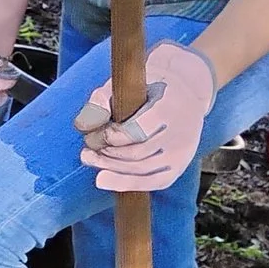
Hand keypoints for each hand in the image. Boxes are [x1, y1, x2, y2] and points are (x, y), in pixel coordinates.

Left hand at [76, 41, 217, 192]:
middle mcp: (181, 132)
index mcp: (169, 107)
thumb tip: (82, 127)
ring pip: (142, 170)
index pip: (136, 132)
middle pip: (136, 154)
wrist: (186, 91)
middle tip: (87, 148)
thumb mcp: (126, 84)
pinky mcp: (180, 165)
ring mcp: (183, 151)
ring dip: (110, 167)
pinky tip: (102, 180)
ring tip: (89, 158)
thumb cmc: (148, 87)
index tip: (93, 134)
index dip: (110, 137)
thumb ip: (101, 100)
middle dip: (105, 154)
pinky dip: (126, 183)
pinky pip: (154, 183)